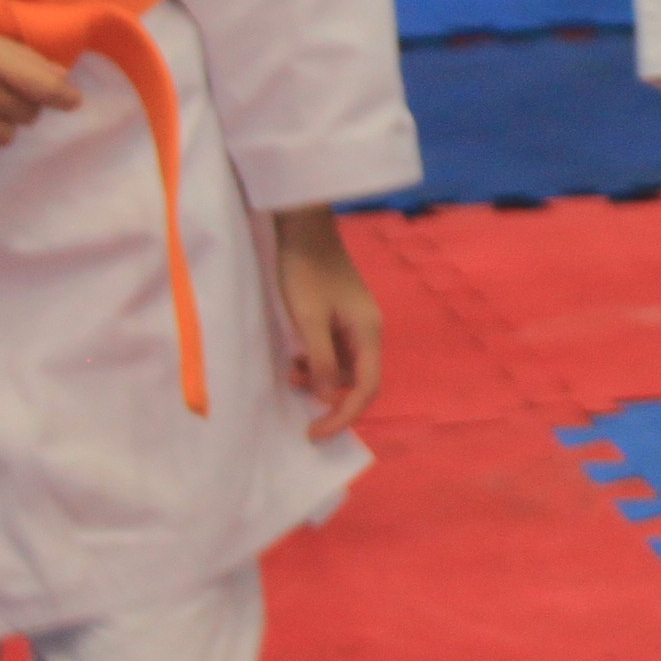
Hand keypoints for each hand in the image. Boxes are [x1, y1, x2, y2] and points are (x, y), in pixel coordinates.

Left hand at [274, 205, 383, 439]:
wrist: (304, 228)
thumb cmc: (305, 272)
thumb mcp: (308, 320)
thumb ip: (320, 361)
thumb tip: (327, 399)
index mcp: (368, 333)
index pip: (365, 389)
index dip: (343, 416)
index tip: (315, 431)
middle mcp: (369, 331)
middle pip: (357, 380)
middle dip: (330, 397)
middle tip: (300, 406)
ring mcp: (356, 322)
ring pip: (343, 366)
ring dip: (319, 377)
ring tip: (291, 372)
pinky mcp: (341, 315)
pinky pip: (334, 350)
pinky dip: (316, 360)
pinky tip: (296, 355)